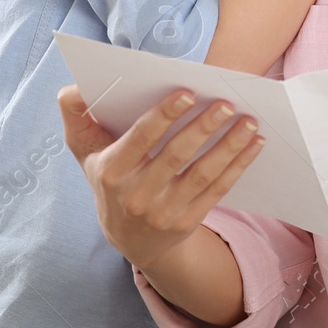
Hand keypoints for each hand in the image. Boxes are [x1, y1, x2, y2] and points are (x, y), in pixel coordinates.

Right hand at [58, 84, 264, 271]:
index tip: (188, 93)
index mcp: (111, 171)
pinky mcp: (187, 222)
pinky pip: (217, 191)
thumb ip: (77, 116)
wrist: (128, 239)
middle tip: (227, 103)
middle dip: (203, 127)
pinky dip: (238, 166)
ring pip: (201, 174)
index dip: (164, 116)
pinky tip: (254, 144)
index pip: (140, 139)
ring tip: (249, 122)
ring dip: (229, 147)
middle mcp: (135, 195)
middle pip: (175, 156)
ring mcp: (163, 212)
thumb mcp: (85, 151)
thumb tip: (73, 88)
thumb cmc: (109, 179)